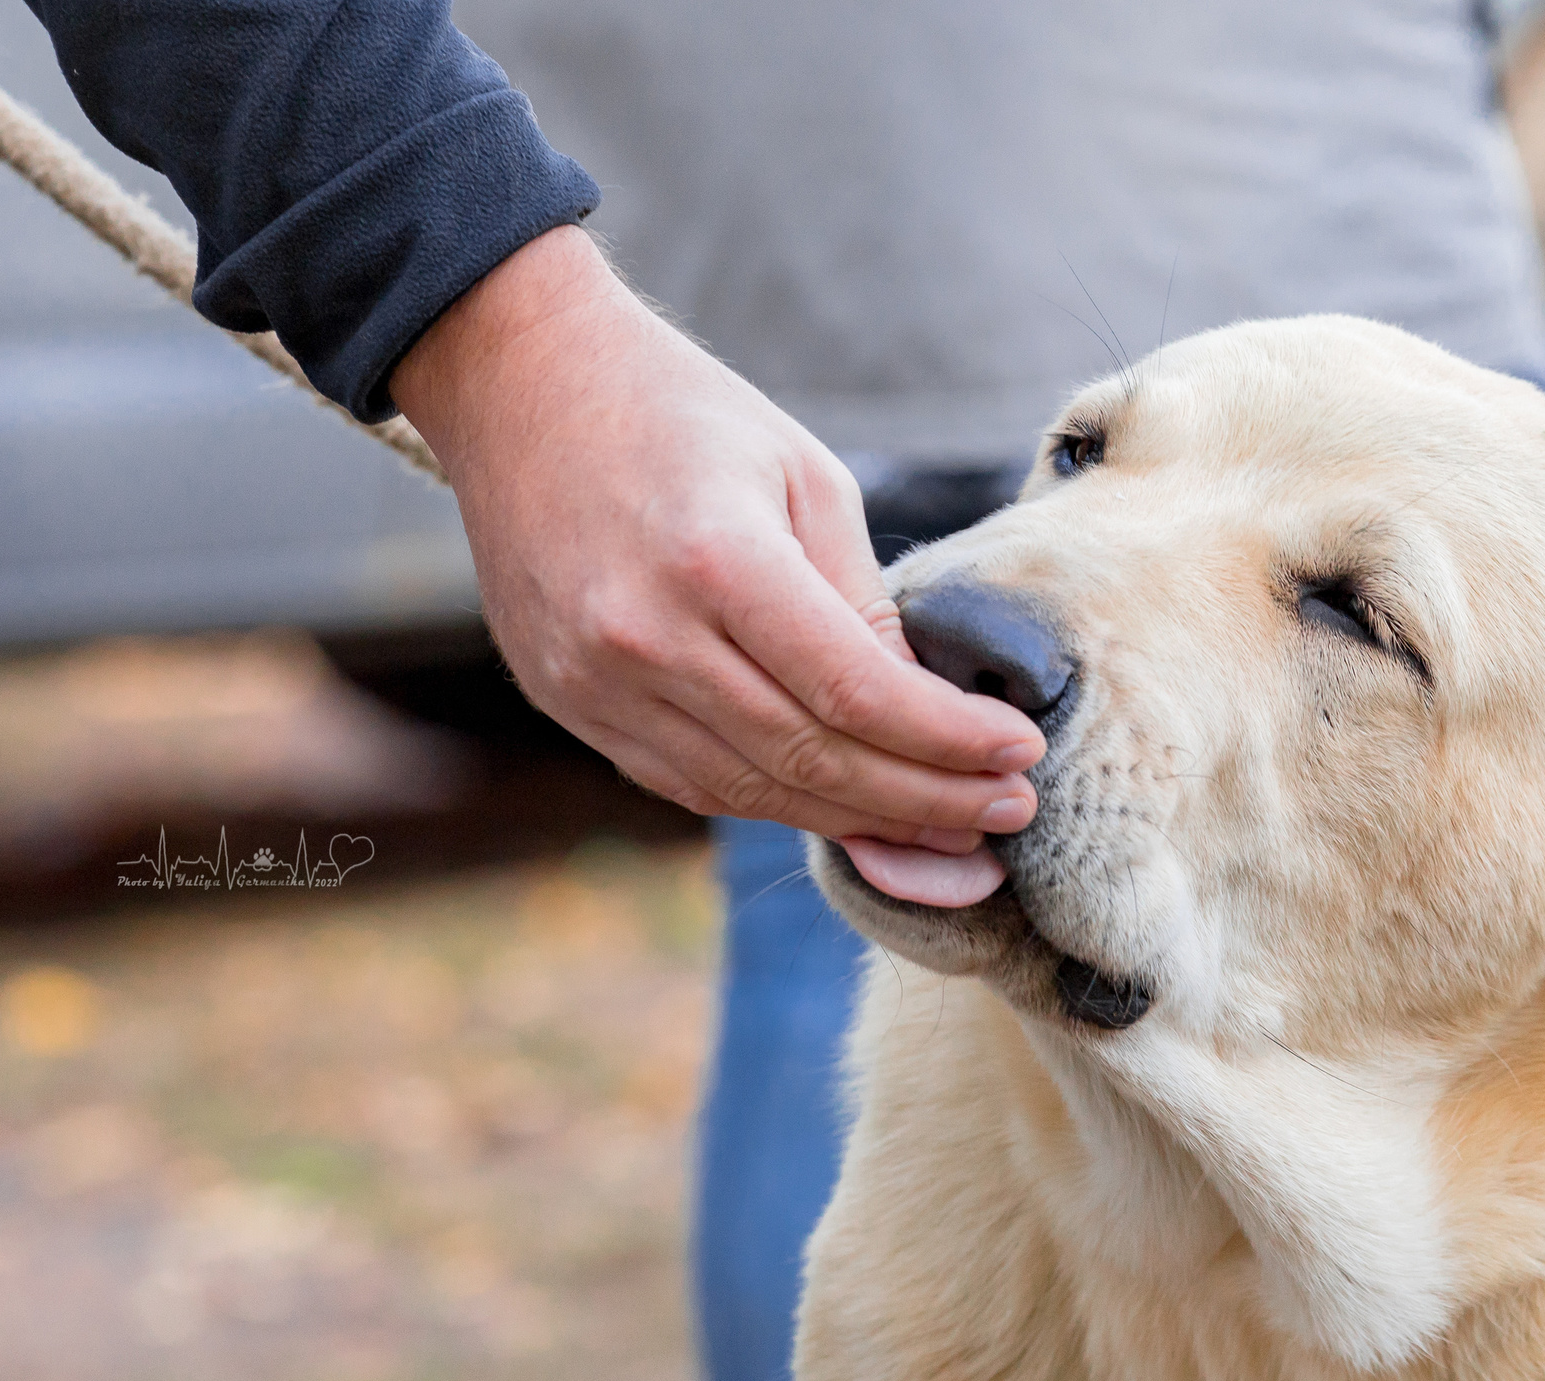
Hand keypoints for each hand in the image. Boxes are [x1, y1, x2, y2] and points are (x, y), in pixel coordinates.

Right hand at [388, 225, 1040, 847]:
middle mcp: (644, 634)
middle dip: (927, 802)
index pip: (855, 690)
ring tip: (953, 833)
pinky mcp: (571, 705)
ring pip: (753, 791)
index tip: (1022, 752)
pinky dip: (782, 805)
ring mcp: (596, 682)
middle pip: (811, 759)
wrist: (522, 384)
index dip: (947, 741)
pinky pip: (694, 785)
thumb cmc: (684, 414)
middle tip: (1010, 813)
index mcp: (717, 559)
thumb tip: (931, 710)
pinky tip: (855, 811)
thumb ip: (862, 600)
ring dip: (864, 823)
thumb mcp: (804, 476)